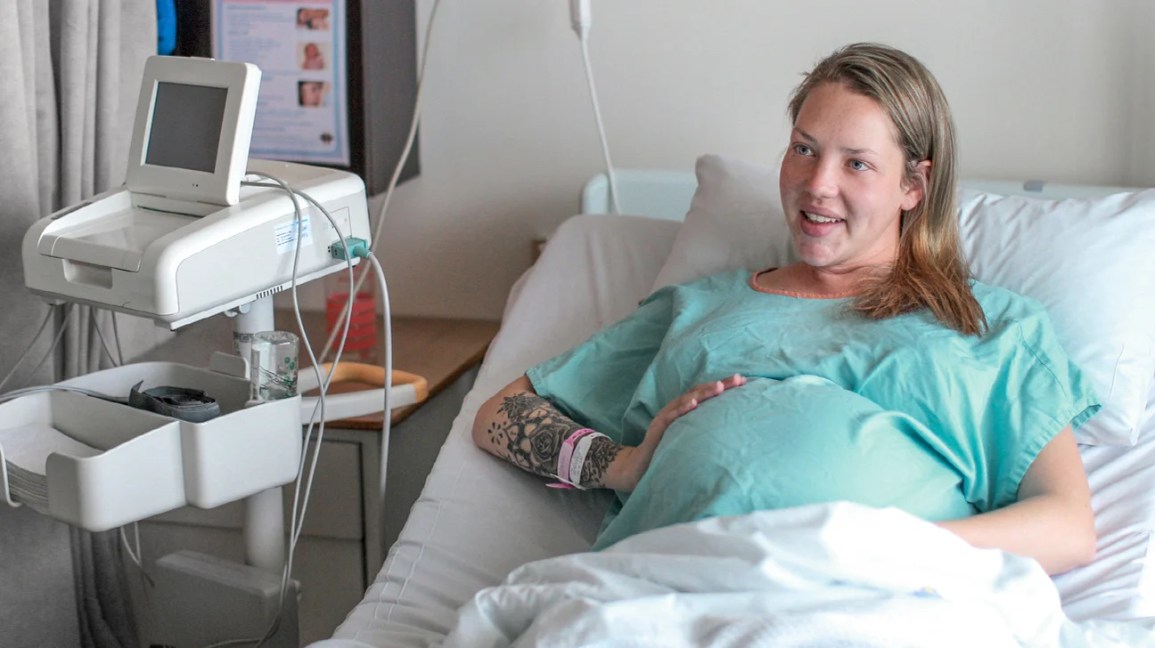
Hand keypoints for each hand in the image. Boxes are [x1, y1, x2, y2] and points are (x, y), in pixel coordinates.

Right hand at [610, 374, 746, 491]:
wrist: (638, 468)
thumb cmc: (665, 452)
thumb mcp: (687, 438)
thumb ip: (702, 430)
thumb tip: (730, 428)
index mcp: (684, 411)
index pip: (705, 394)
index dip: (723, 386)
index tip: (743, 381)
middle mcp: (676, 410)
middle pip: (699, 392)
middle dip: (719, 384)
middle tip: (738, 379)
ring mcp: (666, 417)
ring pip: (686, 400)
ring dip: (703, 392)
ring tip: (720, 386)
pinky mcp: (657, 428)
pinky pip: (671, 416)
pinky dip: (683, 408)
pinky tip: (694, 403)